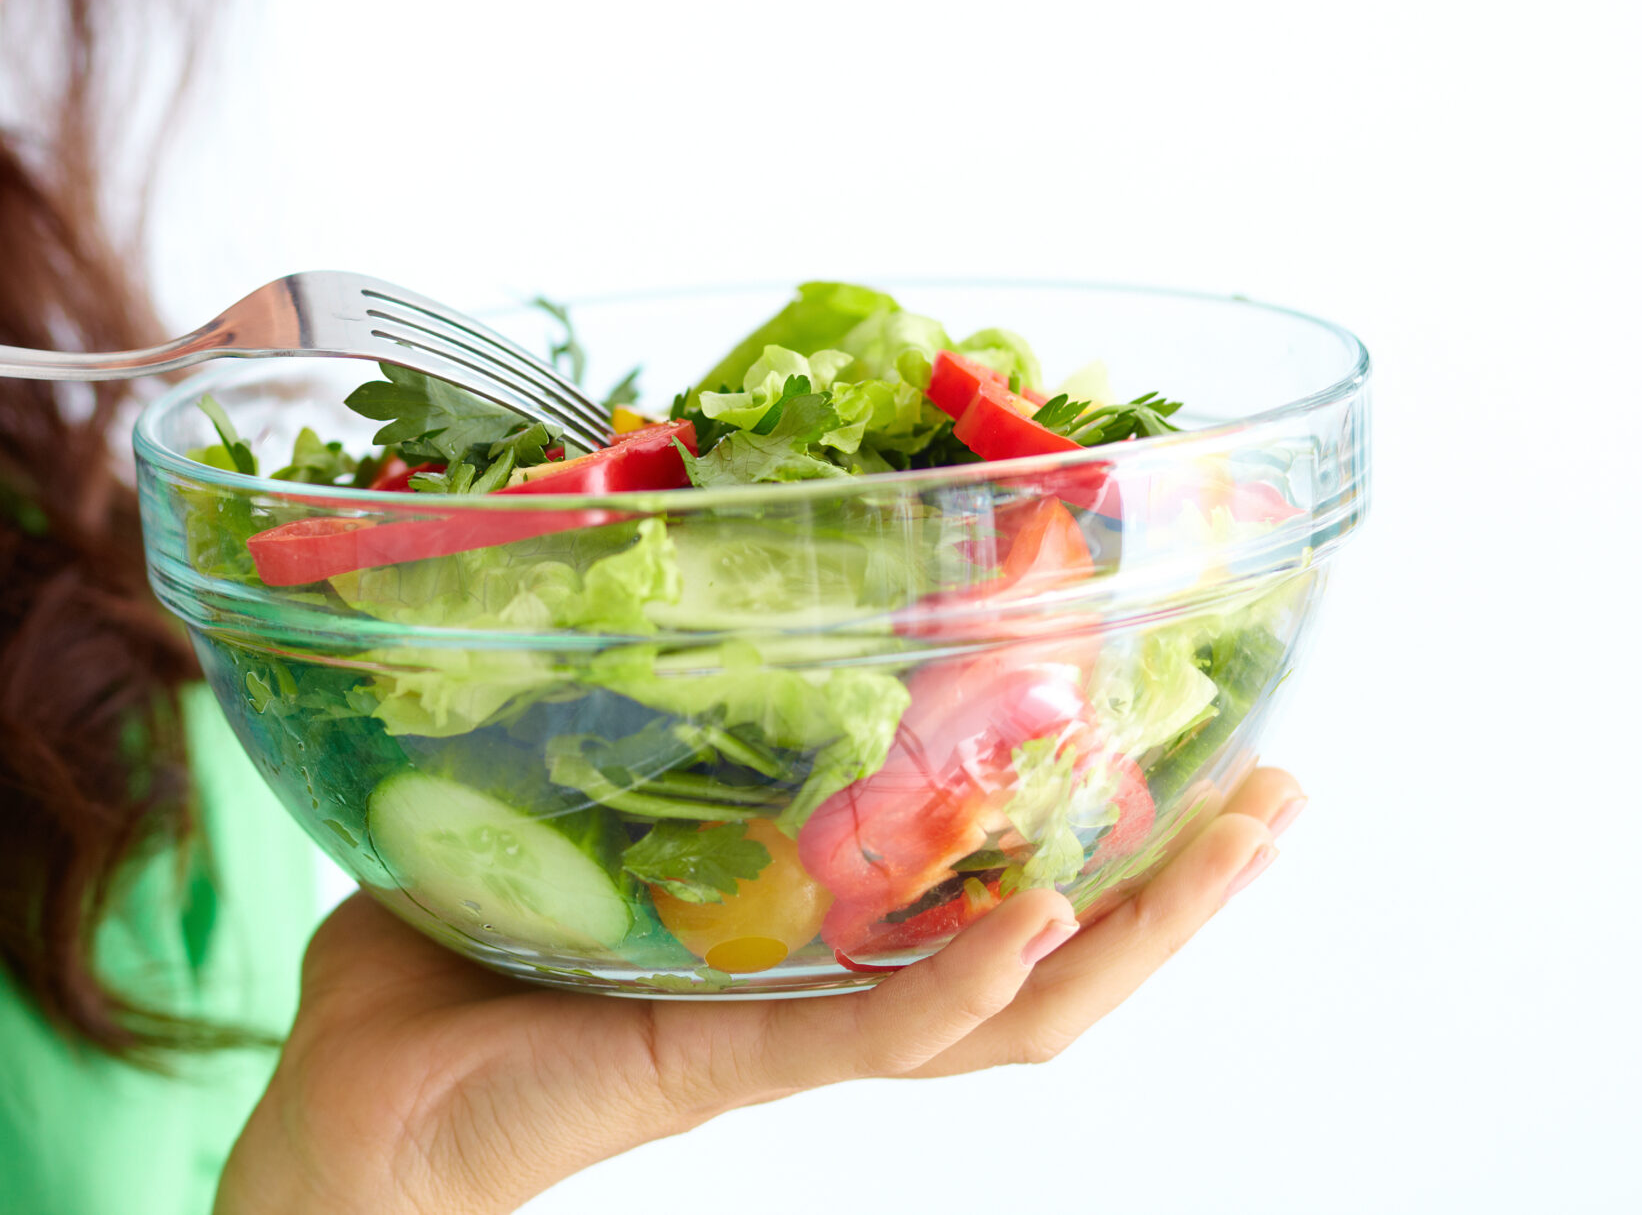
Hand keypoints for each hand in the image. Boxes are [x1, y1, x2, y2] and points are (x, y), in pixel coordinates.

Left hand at [219, 767, 1301, 1214]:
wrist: (355, 1104)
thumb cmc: (443, 959)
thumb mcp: (542, 790)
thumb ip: (595, 691)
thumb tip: (613, 537)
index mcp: (801, 924)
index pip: (985, 876)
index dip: (1098, 816)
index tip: (1189, 720)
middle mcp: (823, 985)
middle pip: (1051, 948)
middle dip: (1181, 879)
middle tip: (1286, 785)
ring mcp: (788, 1030)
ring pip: (1010, 1005)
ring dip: (1137, 930)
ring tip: (1240, 839)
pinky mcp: (728, 1064)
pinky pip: (877, 1036)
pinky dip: (968, 985)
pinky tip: (1045, 921)